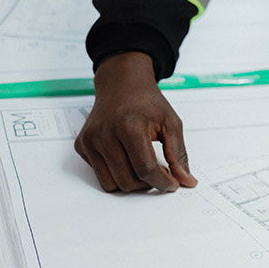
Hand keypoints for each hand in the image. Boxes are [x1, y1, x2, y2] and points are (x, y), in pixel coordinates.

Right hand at [73, 52, 196, 192]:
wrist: (122, 84)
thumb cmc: (146, 101)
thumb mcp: (170, 122)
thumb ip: (179, 154)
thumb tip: (186, 181)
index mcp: (128, 126)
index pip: (145, 169)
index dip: (162, 182)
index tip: (172, 184)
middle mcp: (104, 134)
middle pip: (127, 181)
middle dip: (147, 184)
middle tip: (159, 173)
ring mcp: (90, 141)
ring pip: (110, 184)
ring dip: (131, 183)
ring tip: (144, 167)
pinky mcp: (82, 146)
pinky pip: (99, 174)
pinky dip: (116, 173)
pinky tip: (127, 158)